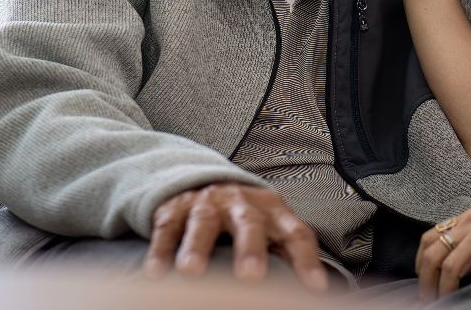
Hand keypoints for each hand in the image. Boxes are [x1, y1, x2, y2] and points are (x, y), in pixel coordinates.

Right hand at [144, 182, 327, 291]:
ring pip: (203, 223)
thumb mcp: (272, 226)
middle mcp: (241, 203)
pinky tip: (156, 274)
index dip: (306, 260)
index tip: (314, 288)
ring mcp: (207, 204)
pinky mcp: (175, 209)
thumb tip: (314, 290)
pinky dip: (160, 251)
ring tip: (191, 273)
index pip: (295, 233)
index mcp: (273, 210)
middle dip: (250, 249)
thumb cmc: (247, 217)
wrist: (206, 181)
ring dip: (197, 248)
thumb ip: (288, 252)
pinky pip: (167, 228)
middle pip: (249, 223)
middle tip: (251, 277)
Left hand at [414, 179, 470, 299]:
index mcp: (470, 215)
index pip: (429, 238)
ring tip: (447, 304)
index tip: (425, 284)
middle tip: (429, 301)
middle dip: (426, 282)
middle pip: (432, 254)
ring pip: (451, 265)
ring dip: (445, 290)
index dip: (421, 264)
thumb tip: (467, 263)